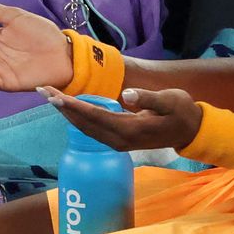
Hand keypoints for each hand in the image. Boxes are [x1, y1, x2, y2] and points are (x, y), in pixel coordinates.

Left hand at [40, 85, 203, 153]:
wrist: (191, 132)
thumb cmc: (182, 112)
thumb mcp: (171, 101)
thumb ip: (149, 98)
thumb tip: (127, 94)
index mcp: (131, 129)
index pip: (95, 116)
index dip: (74, 106)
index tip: (55, 96)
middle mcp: (120, 139)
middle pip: (85, 124)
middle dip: (63, 108)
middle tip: (43, 91)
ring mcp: (119, 142)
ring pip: (86, 128)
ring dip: (67, 113)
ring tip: (50, 97)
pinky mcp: (119, 141)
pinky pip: (93, 130)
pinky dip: (78, 118)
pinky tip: (69, 109)